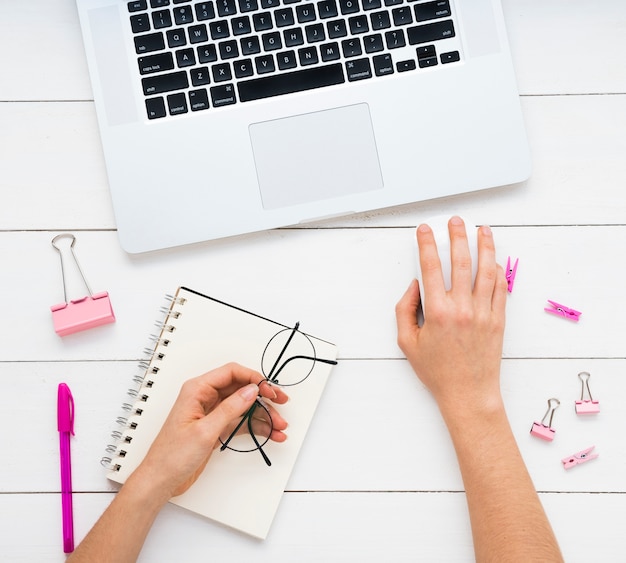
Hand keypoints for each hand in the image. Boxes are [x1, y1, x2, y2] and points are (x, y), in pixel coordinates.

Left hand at [131, 363, 288, 500]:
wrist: (160, 482)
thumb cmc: (172, 456)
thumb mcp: (204, 431)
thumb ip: (230, 409)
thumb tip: (251, 390)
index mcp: (197, 390)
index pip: (231, 373)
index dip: (254, 379)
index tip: (270, 390)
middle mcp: (205, 398)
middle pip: (241, 389)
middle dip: (264, 397)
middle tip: (282, 404)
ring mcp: (211, 413)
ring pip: (244, 406)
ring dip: (263, 415)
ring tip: (280, 427)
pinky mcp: (216, 428)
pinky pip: (241, 422)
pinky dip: (256, 427)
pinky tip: (270, 434)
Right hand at [395, 216, 507, 417]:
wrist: (468, 393)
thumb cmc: (437, 371)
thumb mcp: (407, 342)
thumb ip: (405, 310)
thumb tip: (414, 285)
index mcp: (437, 312)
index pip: (430, 267)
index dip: (427, 244)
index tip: (425, 230)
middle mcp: (462, 308)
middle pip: (461, 261)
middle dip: (458, 236)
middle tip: (456, 221)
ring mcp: (483, 312)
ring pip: (486, 270)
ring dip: (485, 246)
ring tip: (483, 230)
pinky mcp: (498, 320)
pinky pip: (500, 288)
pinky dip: (498, 271)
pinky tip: (495, 259)